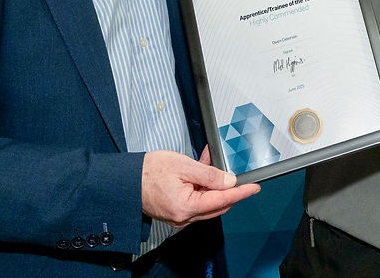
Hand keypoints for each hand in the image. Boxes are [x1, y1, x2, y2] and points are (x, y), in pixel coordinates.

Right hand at [141, 147, 259, 227]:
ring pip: (207, 203)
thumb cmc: (148, 171)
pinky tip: (202, 170)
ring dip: (214, 185)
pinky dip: (203, 187)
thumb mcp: (184, 166)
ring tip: (212, 163)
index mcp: (186, 207)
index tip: (254, 187)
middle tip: (237, 174)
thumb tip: (229, 182)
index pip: (222, 200)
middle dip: (228, 189)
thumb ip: (209, 174)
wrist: (125, 180)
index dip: (241, 192)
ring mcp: (179, 216)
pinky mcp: (175, 212)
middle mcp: (183, 217)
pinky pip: (196, 201)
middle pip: (216, 205)